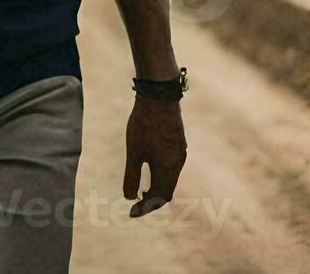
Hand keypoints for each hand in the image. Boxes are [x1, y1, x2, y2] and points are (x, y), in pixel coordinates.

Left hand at [123, 95, 186, 216]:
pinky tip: (151, 168)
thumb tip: (129, 198)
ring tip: (143, 191)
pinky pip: (172, 167)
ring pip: (171, 178)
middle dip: (152, 200)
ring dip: (158, 187)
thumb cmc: (144, 125)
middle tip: (137, 204)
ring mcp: (180, 152)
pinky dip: (162, 175)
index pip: (160, 197)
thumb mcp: (134, 152)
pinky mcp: (178, 142)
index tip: (132, 212)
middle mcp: (177, 163)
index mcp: (168, 169)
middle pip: (167, 190)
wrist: (159, 98)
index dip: (146, 208)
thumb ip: (132, 176)